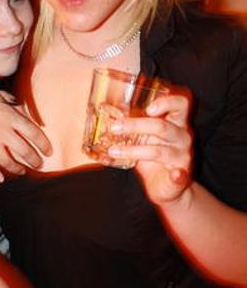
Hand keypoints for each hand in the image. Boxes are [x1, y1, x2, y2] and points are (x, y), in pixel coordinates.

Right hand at [0, 86, 51, 177]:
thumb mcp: (2, 96)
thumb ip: (19, 107)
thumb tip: (33, 118)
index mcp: (10, 116)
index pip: (33, 133)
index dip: (43, 144)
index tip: (49, 151)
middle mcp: (2, 131)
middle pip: (23, 150)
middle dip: (34, 160)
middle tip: (39, 165)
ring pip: (8, 161)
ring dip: (18, 169)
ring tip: (23, 171)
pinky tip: (2, 178)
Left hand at [107, 90, 192, 204]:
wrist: (166, 185)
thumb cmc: (153, 153)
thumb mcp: (144, 135)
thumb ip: (132, 123)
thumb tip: (104, 112)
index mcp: (175, 121)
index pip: (181, 103)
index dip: (167, 102)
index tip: (148, 108)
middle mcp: (182, 136)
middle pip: (162, 126)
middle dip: (136, 125)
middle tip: (114, 127)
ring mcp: (182, 155)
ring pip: (158, 151)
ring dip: (133, 151)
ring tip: (113, 151)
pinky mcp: (181, 175)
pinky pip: (180, 175)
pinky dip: (178, 175)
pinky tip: (175, 175)